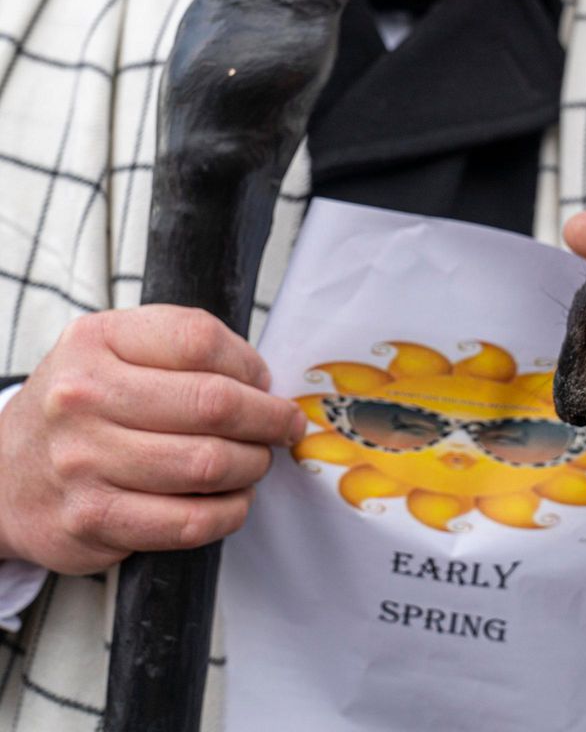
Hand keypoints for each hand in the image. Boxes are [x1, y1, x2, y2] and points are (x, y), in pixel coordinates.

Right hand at [0, 306, 306, 574]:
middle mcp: (82, 398)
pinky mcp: (91, 520)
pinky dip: (230, 513)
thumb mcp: (115, 352)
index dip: (249, 364)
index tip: (264, 383)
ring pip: (209, 464)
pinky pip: (190, 522)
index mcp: (96, 342)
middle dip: (268, 420)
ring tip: (253, 463)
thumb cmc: (82, 409)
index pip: (199, 339)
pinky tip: (232, 501)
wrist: (2, 474)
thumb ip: (183, 351)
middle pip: (214, 404)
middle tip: (281, 428)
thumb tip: (262, 382)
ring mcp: (83, 462)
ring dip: (252, 467)